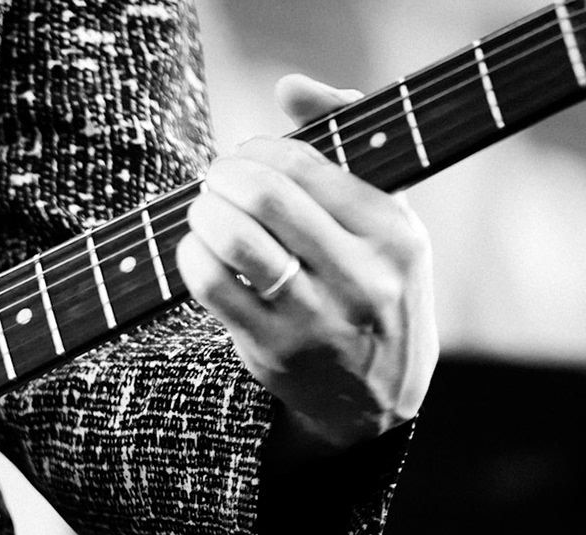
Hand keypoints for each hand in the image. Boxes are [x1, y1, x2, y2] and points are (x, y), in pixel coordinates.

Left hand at [177, 74, 437, 464]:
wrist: (378, 395)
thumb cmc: (374, 285)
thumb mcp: (384, 216)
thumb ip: (345, 139)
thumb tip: (289, 88)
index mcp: (393, 233)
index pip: (307, 166)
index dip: (259, 151)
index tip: (246, 158)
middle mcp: (361, 276)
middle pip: (265, 197)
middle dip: (224, 176)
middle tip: (215, 180)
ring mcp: (316, 318)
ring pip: (236, 240)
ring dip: (204, 213)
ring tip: (204, 212)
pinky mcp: (274, 349)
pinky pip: (214, 286)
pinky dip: (192, 256)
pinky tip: (197, 250)